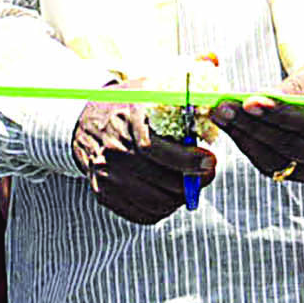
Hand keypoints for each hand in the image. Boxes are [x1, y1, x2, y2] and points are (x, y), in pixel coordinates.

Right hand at [72, 89, 214, 225]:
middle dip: (192, 181)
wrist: (86, 122)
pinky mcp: (103, 195)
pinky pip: (142, 214)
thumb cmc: (129, 104)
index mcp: (125, 122)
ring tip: (190, 183)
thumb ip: (181, 95)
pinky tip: (170, 192)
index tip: (211, 160)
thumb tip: (216, 95)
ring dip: (180, 197)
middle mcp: (112, 152)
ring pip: (155, 202)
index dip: (188, 160)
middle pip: (160, 180)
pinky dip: (163, 208)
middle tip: (208, 173)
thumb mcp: (150, 88)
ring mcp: (106, 177)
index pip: (155, 149)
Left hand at [210, 58, 303, 183]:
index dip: (280, 113)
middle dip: (253, 125)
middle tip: (224, 107)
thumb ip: (299, 87)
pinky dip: (250, 147)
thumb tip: (270, 98)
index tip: (250, 101)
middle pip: (292, 144)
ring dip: (245, 137)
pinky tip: (233, 129)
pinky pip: (274, 167)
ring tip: (222, 115)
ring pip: (278, 159)